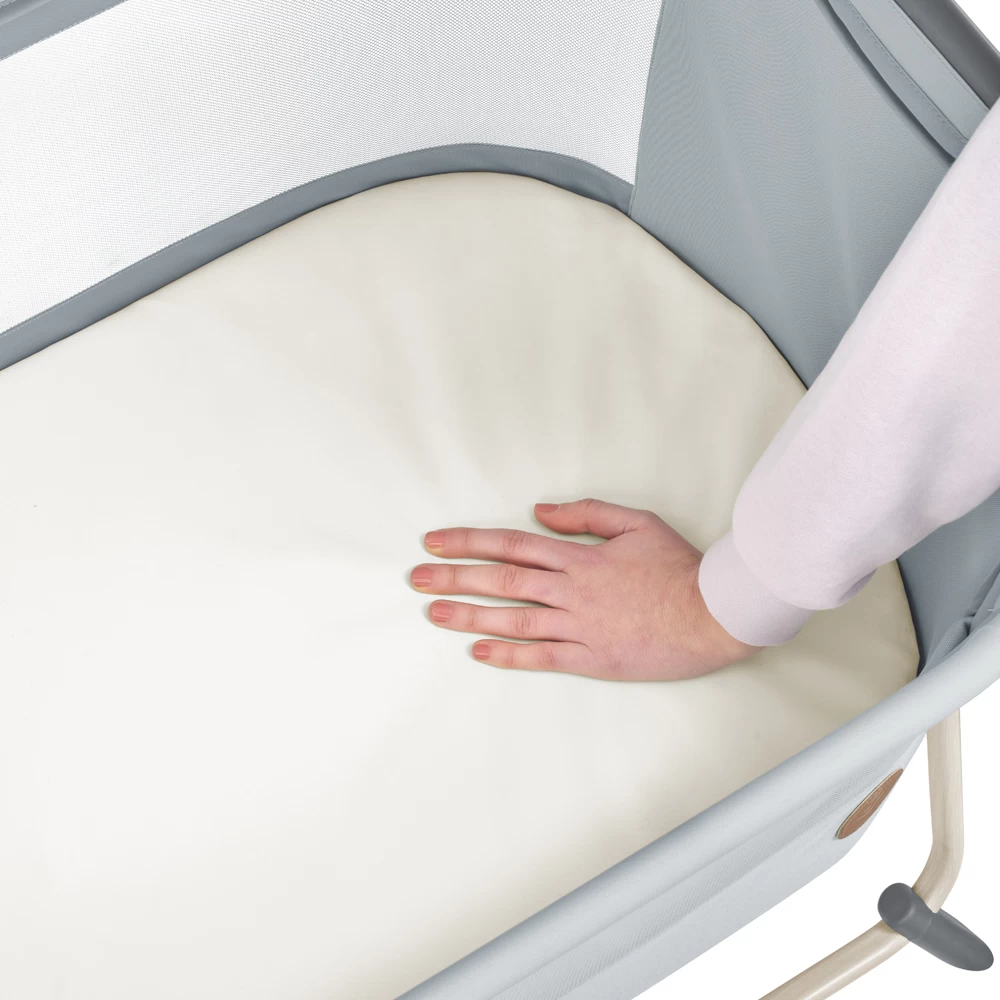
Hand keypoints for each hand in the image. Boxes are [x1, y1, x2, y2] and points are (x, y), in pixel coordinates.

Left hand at [409, 498, 759, 680]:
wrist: (715, 612)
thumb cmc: (679, 567)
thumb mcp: (638, 523)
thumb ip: (586, 514)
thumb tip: (540, 510)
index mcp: (580, 556)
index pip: (512, 544)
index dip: (469, 541)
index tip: (435, 542)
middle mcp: (572, 590)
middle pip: (502, 580)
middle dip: (454, 578)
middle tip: (416, 579)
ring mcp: (580, 626)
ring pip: (513, 618)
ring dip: (470, 616)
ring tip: (434, 614)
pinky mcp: (593, 659)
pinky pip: (543, 657)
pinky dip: (509, 655)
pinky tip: (479, 653)